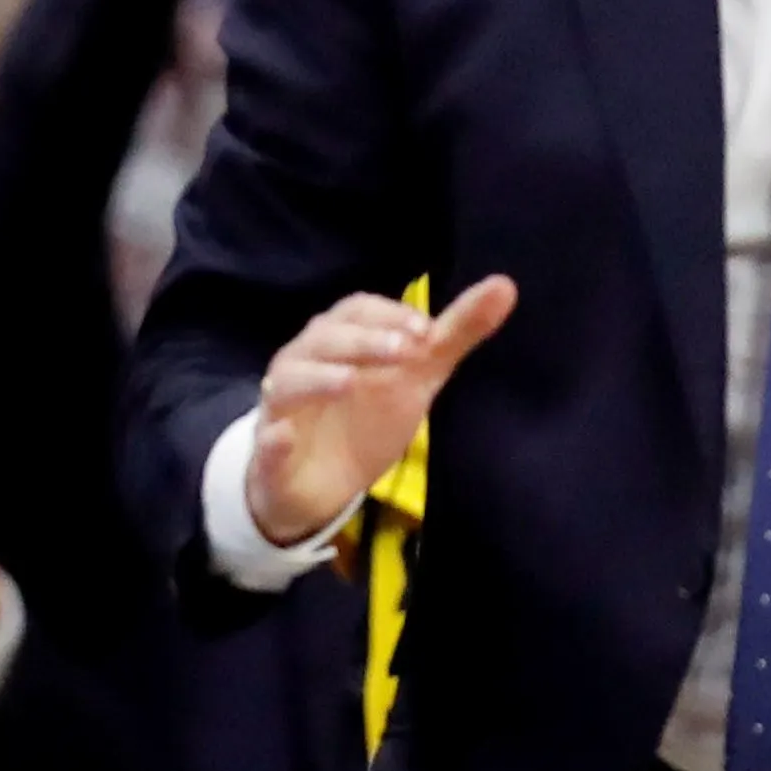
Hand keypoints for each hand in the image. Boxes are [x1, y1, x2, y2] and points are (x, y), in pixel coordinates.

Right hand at [248, 279, 515, 551]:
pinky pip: (264, 443)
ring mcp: (281, 409)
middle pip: (323, 339)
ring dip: (316, 378)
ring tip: (349, 381)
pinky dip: (271, 439)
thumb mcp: (417, 375)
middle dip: (363, 342)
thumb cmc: (367, 415)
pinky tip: (282, 437)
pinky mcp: (269, 455)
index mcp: (338, 341)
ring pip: (287, 382)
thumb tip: (506, 286)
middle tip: (405, 352)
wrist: (322, 484)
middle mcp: (303, 365)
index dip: (388, 316)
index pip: (355, 312)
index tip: (425, 331)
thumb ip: (456, 333)